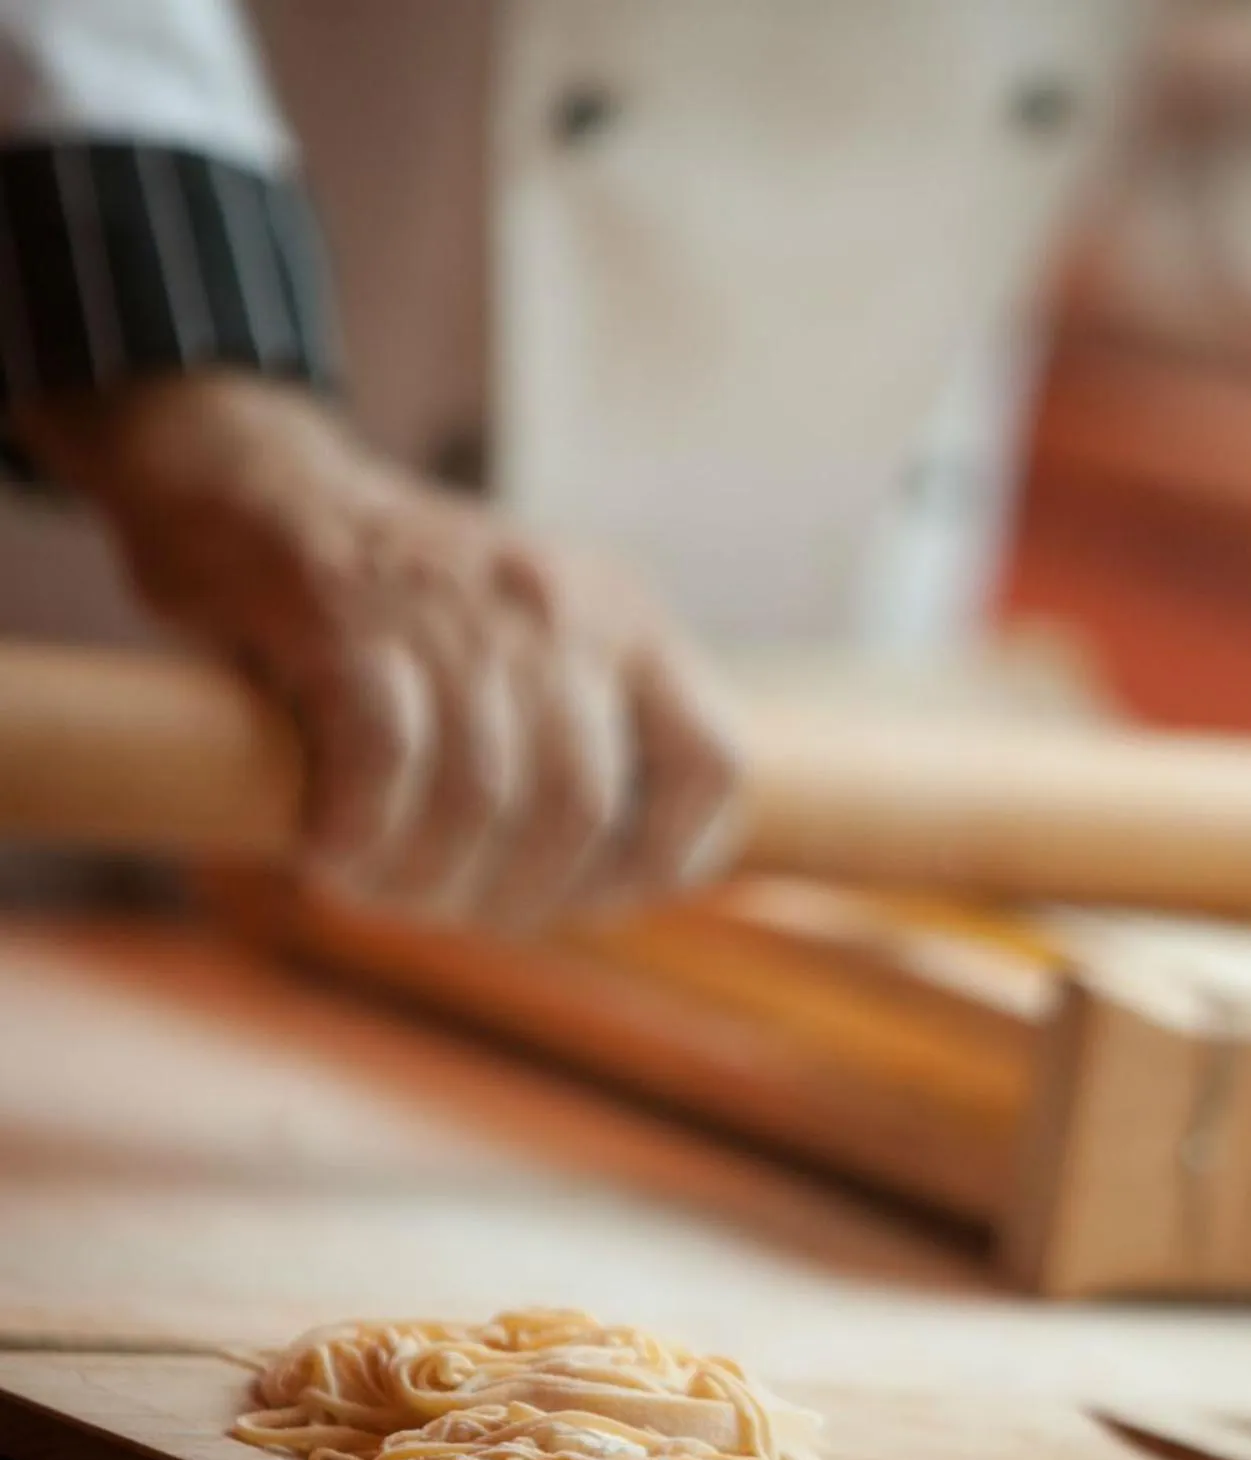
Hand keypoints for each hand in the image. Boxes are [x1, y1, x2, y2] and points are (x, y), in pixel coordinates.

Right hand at [14, 373, 739, 927]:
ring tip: (374, 886)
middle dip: (515, 896)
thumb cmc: (413, 606)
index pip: (714, 764)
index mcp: (629, 622)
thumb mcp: (543, 640)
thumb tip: (636, 881)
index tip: (592, 894)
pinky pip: (386, 757)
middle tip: (450, 906)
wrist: (257, 483)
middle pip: (581, 810)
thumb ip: (594, 734)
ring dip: (421, 880)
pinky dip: (360, 830)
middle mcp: (564, 609)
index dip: (662, 859)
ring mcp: (460, 609)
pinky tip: (327, 846)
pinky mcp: (347, 612)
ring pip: (481, 799)